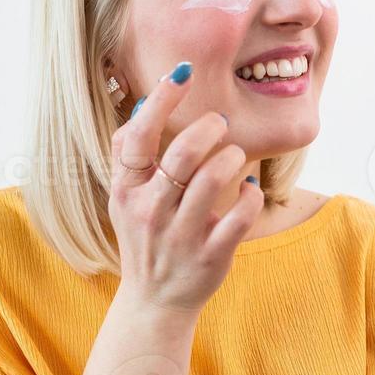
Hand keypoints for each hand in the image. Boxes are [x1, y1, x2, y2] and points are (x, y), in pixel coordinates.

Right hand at [108, 62, 263, 315]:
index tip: (183, 73)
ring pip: (213, 179)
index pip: (137, 136)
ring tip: (234, 156)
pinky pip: (240, 214)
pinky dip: (251, 194)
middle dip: (209, 128)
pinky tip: (248, 188)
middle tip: (220, 124)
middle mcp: (150, 212)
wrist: (154, 302)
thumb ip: (128, 154)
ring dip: (231, 157)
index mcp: (126, 192)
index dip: (161, 99)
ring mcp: (181, 236)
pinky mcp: (211, 255)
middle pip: (182, 154)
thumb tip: (144, 103)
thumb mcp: (123, 199)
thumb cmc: (145, 238)